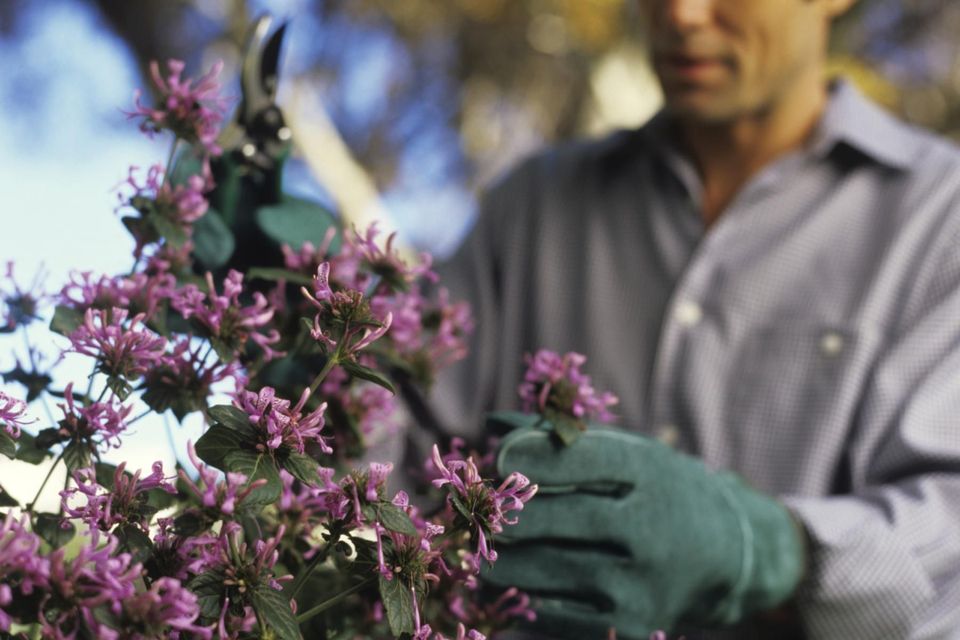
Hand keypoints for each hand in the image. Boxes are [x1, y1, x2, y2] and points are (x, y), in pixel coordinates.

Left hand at [484, 414, 804, 638]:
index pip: (581, 460)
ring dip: (504, 561)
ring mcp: (643, 582)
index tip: (495, 457)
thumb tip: (490, 424)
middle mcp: (651, 528)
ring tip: (477, 552)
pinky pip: (561, 614)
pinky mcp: (632, 625)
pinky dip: (527, 598)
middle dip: (509, 515)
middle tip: (474, 513)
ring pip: (552, 570)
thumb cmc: (660, 491)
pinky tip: (507, 584)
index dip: (531, 457)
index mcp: (651, 474)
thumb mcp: (627, 454)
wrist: (730, 555)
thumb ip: (561, 440)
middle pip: (562, 517)